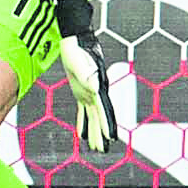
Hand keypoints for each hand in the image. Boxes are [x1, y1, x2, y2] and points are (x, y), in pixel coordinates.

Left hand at [55, 0, 118, 153]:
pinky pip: (83, 111)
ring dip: (94, 131)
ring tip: (97, 147)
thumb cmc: (78, 47)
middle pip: (100, 116)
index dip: (107, 123)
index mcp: (98, 86)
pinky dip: (83, 123)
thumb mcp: (80, 61)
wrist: (76, 38)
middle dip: (101, 133)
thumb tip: (95, 88)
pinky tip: (82, 134)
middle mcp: (96, 92)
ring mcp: (90, 93)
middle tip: (102, 149)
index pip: (104, 109)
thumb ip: (87, 75)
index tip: (111, 137)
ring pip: (93, 117)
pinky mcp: (81, 92)